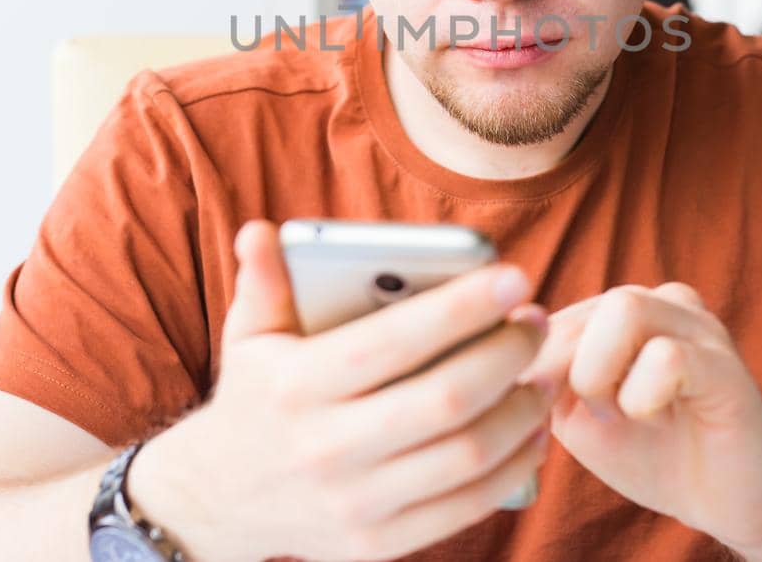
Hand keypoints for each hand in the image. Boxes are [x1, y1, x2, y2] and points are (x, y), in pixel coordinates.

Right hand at [131, 220, 553, 561]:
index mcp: (295, 387)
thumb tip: (261, 230)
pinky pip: (468, 506)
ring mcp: (354, 504)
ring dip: (522, 410)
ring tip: (545, 373)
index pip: (393, 341)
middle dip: (507, 353)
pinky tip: (534, 431)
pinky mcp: (378, 544)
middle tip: (536, 320)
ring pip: (467, 454)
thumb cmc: (257, 396)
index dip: (462, 307)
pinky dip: (515, 467)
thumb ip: (263, 280)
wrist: (217, 500)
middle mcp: (324, 449)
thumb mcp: (248, 335)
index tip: (514, 276)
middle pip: (445, 398)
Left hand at [519, 284, 761, 552]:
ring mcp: (699, 328)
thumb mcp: (578, 416)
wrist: (727, 500)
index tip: (549, 409)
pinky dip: (642, 397)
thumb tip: (510, 354)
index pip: (556, 310)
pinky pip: (667, 357)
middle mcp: (663, 302)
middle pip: (585, 306)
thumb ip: (544, 380)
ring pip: (625, 308)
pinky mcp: (725, 366)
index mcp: (624, 309)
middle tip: (594, 417)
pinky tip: (655, 419)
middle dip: (568, 371)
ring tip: (623, 413)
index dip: (536, 364)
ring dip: (602, 374)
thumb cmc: (653, 454)